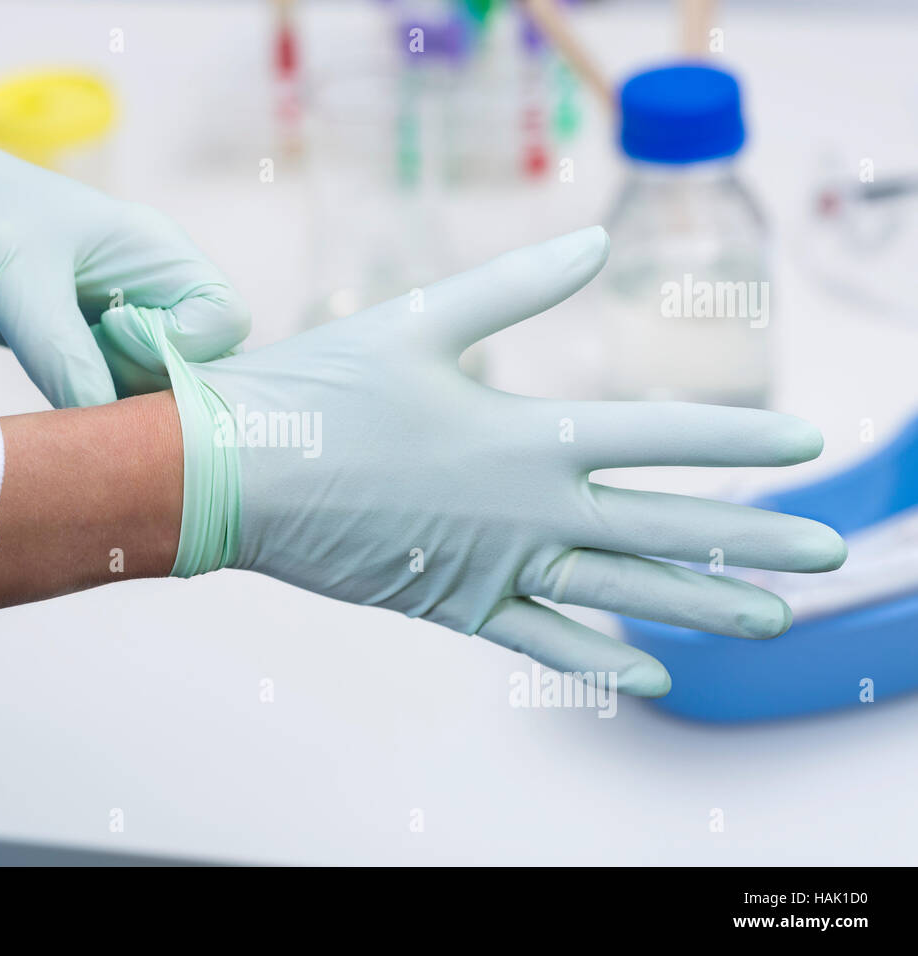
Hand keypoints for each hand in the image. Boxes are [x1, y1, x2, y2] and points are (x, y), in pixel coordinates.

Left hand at [0, 94, 249, 407]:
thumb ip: (60, 348)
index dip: (181, 344)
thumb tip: (99, 421)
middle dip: (149, 382)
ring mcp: (120, 321)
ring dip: (114, 403)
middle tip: (82, 370)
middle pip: (199, 364)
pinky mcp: (84, 350)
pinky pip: (113, 397)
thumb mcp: (13, 276)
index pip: (224, 321)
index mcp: (158, 250)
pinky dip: (89, 410)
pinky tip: (50, 396)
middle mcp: (151, 287)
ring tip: (55, 378)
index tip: (110, 330)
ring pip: (156, 389)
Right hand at [135, 227, 846, 695]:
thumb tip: (594, 243)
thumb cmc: (319, 390)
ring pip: (621, 591)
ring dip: (703, 607)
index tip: (804, 444)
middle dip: (752, 538)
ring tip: (770, 620)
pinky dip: (598, 659)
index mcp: (525, 432)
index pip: (660, 435)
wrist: (236, 474)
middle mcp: (527, 506)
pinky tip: (653, 677)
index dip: (737, 439)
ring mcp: (496, 563)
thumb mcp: (418, 321)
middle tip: (827, 551)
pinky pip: (542, 639)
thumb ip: (515, 288)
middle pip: (665, 527)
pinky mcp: (455, 602)